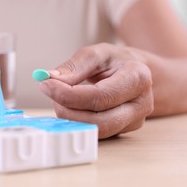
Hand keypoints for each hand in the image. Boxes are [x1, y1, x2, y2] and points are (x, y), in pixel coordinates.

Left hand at [38, 43, 153, 138]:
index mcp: (137, 78)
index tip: (46, 85)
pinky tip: (70, 107)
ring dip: (71, 118)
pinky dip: (77, 122)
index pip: (99, 96)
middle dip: (68, 111)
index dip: (69, 95)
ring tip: (60, 98)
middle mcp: (140, 104)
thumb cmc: (115, 61)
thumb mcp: (96, 53)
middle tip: (50, 93)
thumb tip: (50, 78)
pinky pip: (96, 133)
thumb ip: (73, 66)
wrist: (136, 72)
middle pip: (99, 121)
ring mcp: (134, 121)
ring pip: (97, 131)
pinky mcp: (123, 131)